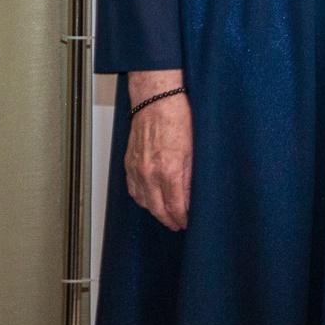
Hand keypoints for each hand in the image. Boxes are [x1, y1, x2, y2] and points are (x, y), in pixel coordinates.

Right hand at [124, 69, 192, 231]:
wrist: (156, 100)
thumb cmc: (177, 117)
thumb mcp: (194, 149)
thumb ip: (191, 176)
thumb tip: (191, 197)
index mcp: (169, 170)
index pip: (175, 206)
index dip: (182, 218)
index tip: (187, 222)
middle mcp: (150, 173)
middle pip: (158, 209)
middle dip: (169, 220)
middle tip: (178, 224)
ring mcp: (137, 169)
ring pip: (144, 202)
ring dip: (155, 211)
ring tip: (166, 215)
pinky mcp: (129, 163)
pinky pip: (133, 190)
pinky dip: (142, 199)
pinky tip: (150, 200)